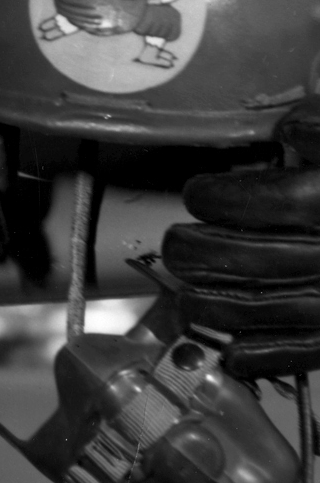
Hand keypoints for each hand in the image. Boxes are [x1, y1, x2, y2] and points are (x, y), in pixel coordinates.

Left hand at [159, 98, 319, 371]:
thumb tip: (286, 128)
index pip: (273, 200)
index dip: (221, 198)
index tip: (197, 193)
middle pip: (257, 260)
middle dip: (200, 254)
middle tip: (175, 245)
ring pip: (273, 311)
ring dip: (216, 307)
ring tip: (186, 295)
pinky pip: (309, 352)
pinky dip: (266, 355)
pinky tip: (233, 350)